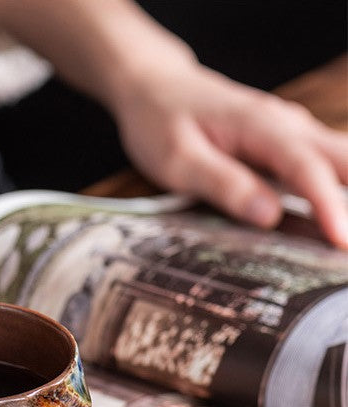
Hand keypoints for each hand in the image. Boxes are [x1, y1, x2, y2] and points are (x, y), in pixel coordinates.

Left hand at [111, 60, 347, 246]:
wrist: (156, 88)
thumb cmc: (161, 123)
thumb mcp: (178, 160)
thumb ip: (223, 185)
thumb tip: (268, 216)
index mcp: (260, 127)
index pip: (306, 169)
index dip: (327, 206)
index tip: (341, 240)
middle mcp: (286, 125)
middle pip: (341, 159)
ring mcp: (289, 132)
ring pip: (339, 159)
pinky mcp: (284, 144)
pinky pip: (322, 164)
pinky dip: (338, 188)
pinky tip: (340, 217)